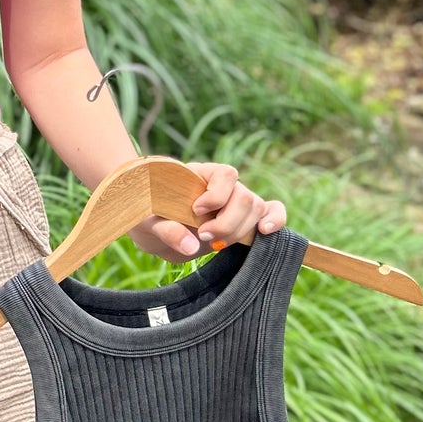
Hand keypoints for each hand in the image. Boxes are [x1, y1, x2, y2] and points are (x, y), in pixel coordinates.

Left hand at [127, 161, 286, 264]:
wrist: (154, 231)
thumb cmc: (148, 218)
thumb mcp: (147, 223)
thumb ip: (166, 230)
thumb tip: (191, 246)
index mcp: (200, 174)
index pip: (225, 174)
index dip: (216, 194)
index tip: (196, 210)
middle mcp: (223, 186)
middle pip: (243, 197)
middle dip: (227, 221)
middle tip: (203, 235)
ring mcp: (236, 201)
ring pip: (256, 208)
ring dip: (239, 230)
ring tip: (215, 244)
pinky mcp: (245, 219)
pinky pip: (272, 212)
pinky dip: (275, 220)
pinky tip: (265, 232)